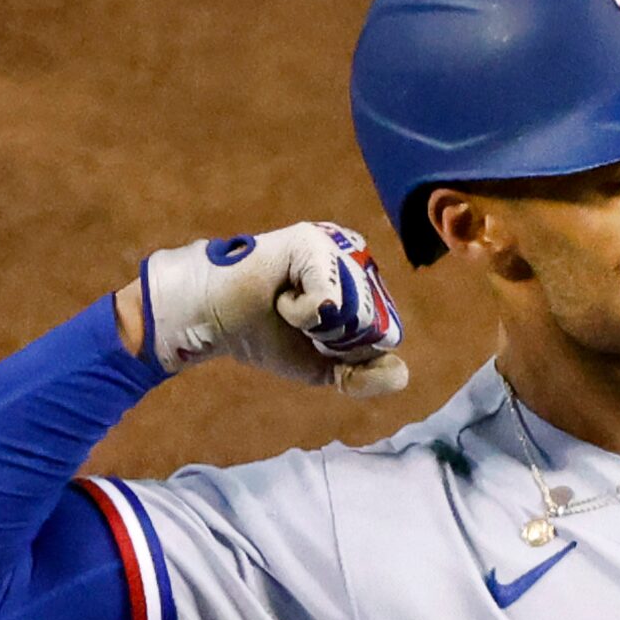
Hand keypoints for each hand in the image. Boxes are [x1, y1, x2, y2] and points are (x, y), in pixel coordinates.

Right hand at [129, 222, 408, 396]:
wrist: (217, 321)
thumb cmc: (267, 336)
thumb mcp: (326, 368)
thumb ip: (365, 376)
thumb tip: (402, 373)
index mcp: (364, 287)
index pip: (384, 335)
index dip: (346, 350)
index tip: (311, 336)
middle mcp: (355, 262)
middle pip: (375, 326)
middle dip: (333, 339)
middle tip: (298, 321)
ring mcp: (337, 249)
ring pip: (355, 314)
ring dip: (316, 327)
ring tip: (287, 306)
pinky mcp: (314, 243)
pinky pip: (330, 300)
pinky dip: (302, 313)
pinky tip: (280, 296)